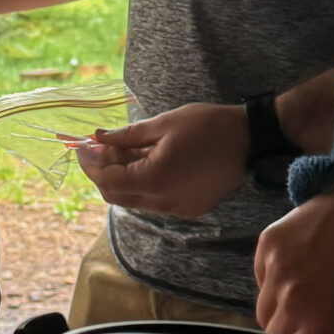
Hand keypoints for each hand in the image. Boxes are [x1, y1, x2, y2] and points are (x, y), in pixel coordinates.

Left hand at [73, 103, 248, 218]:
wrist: (251, 140)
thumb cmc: (208, 125)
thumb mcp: (163, 124)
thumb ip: (126, 136)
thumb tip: (99, 138)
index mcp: (153, 180)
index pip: (106, 179)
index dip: (89, 163)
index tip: (81, 145)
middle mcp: (162, 202)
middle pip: (115, 195)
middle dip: (101, 172)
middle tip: (100, 147)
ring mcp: (177, 209)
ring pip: (134, 200)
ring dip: (122, 178)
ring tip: (124, 150)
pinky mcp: (189, 208)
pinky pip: (154, 201)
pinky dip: (142, 184)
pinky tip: (145, 162)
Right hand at [253, 188, 333, 333]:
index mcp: (321, 328)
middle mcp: (291, 301)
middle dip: (293, 332)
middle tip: (322, 313)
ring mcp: (276, 271)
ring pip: (265, 307)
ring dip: (282, 305)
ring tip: (316, 284)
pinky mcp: (268, 245)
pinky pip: (262, 277)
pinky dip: (277, 277)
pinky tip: (307, 263)